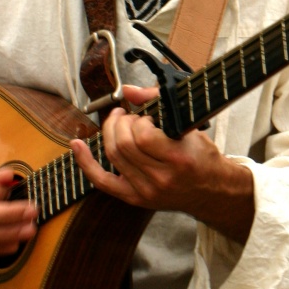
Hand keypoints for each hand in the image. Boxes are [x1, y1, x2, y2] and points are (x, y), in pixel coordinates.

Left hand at [71, 85, 253, 243]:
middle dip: (120, 123)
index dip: (139, 120)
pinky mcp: (135, 198)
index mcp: (178, 159)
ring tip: (118, 123)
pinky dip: (85, 162)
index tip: (147, 117)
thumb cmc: (203, 157)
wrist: (212, 191)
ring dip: (110, 133)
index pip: (143, 136)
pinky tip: (77, 145)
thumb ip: (159, 102)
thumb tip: (128, 90)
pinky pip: (102, 181)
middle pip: (123, 145)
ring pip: (113, 156)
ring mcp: (146, 191)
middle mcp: (161, 179)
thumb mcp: (189, 125)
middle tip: (127, 116)